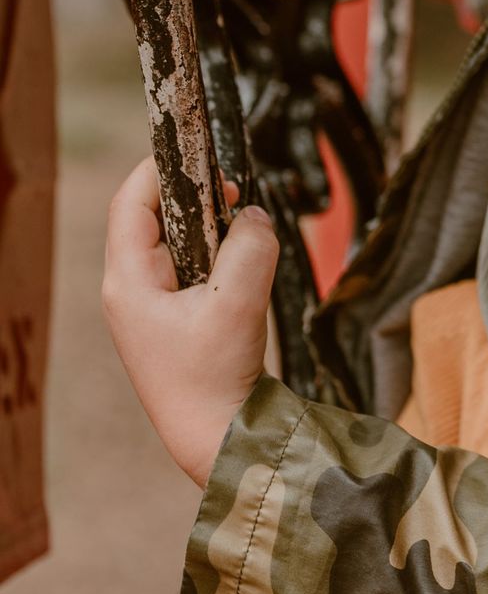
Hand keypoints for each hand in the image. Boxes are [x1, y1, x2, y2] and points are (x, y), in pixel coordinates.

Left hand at [102, 157, 279, 489]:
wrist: (218, 439)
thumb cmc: (215, 376)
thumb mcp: (239, 302)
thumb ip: (250, 246)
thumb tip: (253, 214)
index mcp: (128, 282)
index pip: (133, 202)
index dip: (164, 168)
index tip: (205, 154)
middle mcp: (129, 290)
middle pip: (151, 218)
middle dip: (193, 197)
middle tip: (234, 191)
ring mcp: (149, 308)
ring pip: (174, 244)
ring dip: (209, 230)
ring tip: (242, 228)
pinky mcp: (173, 322)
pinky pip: (190, 270)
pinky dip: (215, 257)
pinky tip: (243, 266)